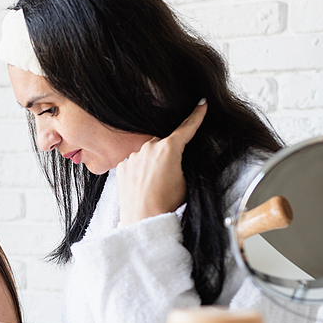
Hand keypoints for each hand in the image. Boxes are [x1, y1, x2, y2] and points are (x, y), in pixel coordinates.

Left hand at [117, 99, 205, 225]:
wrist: (142, 219)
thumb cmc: (166, 202)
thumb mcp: (186, 180)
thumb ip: (182, 161)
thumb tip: (178, 157)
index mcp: (168, 149)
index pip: (186, 127)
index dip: (196, 115)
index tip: (201, 104)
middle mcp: (148, 148)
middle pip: (164, 141)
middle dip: (169, 151)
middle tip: (171, 172)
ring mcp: (132, 156)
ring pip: (148, 152)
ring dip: (153, 161)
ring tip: (155, 183)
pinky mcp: (122, 166)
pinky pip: (135, 162)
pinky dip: (141, 169)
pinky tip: (144, 184)